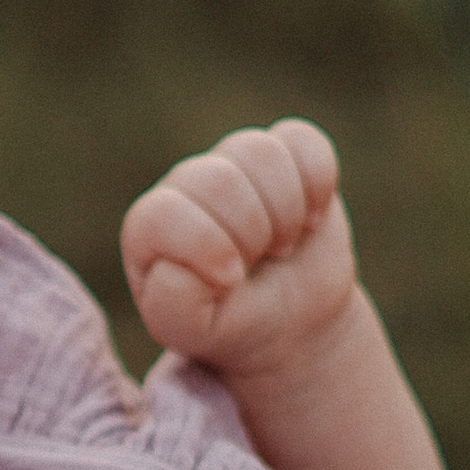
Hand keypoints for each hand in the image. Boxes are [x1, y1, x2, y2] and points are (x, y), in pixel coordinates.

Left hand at [121, 120, 356, 376]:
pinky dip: (318, 183)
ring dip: (286, 211)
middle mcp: (187, 184)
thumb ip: (172, 303)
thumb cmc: (232, 323)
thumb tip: (179, 262)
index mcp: (151, 226)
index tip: (231, 280)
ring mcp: (236, 163)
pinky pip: (302, 140)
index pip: (165, 212)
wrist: (289, 321)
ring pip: (261, 152)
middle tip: (259, 263)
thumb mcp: (192, 330)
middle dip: (254, 233)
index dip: (207, 247)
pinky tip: (310, 219)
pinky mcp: (284, 154)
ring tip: (282, 244)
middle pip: (220, 180)